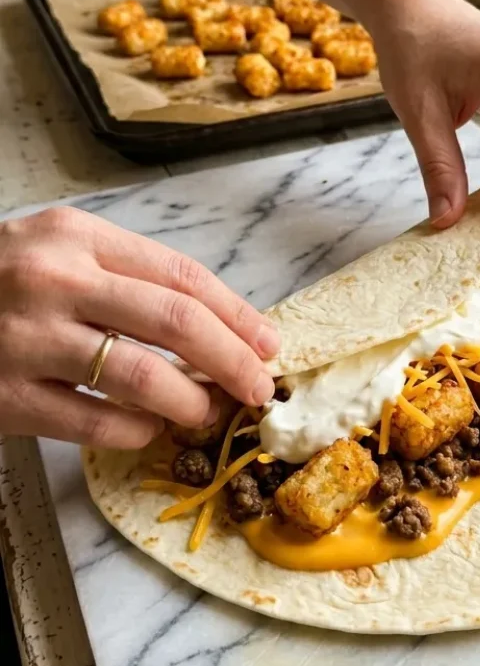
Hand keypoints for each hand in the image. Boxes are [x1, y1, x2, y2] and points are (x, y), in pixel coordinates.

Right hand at [0, 207, 278, 447]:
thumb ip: (127, 277)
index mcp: (76, 236)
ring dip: (191, 400)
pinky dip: (136, 429)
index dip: (236, 313)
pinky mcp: (3, 394)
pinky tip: (150, 428)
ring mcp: (24, 337)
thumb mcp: (58, 252)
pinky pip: (93, 420)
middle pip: (175, 321)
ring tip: (208, 410)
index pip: (181, 275)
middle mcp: (53, 279)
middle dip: (233, 358)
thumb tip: (219, 325)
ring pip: (141, 374)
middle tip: (259, 386)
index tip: (268, 342)